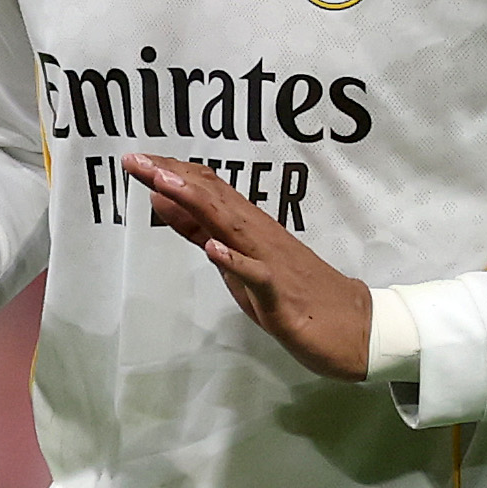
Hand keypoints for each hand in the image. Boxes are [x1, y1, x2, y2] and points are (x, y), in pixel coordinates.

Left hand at [126, 152, 371, 381]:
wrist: (352, 327)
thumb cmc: (292, 294)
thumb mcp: (235, 260)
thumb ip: (200, 231)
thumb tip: (163, 200)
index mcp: (247, 228)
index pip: (206, 191)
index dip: (170, 174)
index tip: (137, 160)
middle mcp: (259, 235)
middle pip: (212, 199)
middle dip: (172, 178)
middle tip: (134, 160)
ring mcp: (271, 263)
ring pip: (232, 227)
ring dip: (197, 203)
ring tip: (164, 184)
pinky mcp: (281, 295)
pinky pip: (258, 276)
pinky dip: (235, 261)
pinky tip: (214, 249)